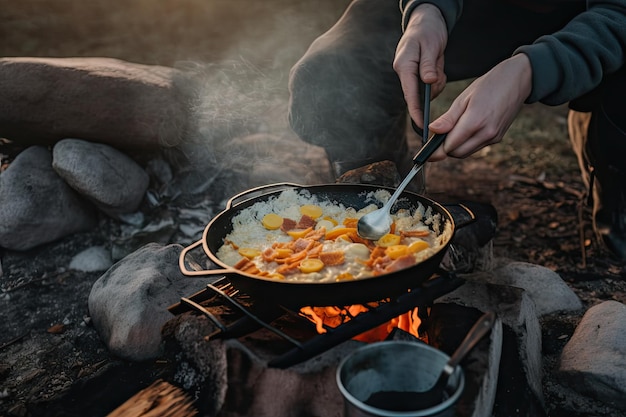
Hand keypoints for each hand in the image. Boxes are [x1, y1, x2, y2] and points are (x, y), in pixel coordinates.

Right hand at [393, 4, 447, 129]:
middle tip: (438, 70)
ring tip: (437, 61)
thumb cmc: (427, 30)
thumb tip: (429, 83)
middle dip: (431, 89)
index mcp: (404, 66)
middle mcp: (405, 72)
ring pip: (427, 90)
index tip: (422, 125)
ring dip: (436, 81)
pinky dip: (437, 78)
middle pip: (418, 94)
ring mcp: (411, 74)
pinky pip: (431, 84)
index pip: (409, 94)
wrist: (427, 20)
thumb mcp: (430, 45)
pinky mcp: (418, 74)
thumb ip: (428, 64)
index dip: (416, 111)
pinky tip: (437, 64)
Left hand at [429, 53, 532, 160]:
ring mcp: (494, 137)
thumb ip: (448, 118)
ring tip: (452, 128)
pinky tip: (465, 128)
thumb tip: (433, 131)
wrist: (519, 80)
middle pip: (457, 153)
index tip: (427, 147)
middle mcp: (487, 133)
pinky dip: (466, 142)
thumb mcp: (464, 97)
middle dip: (444, 148)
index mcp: (476, 121)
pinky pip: (476, 147)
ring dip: (455, 146)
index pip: (449, 146)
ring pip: (466, 152)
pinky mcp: (498, 138)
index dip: (436, 147)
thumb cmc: (489, 84)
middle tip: (438, 136)